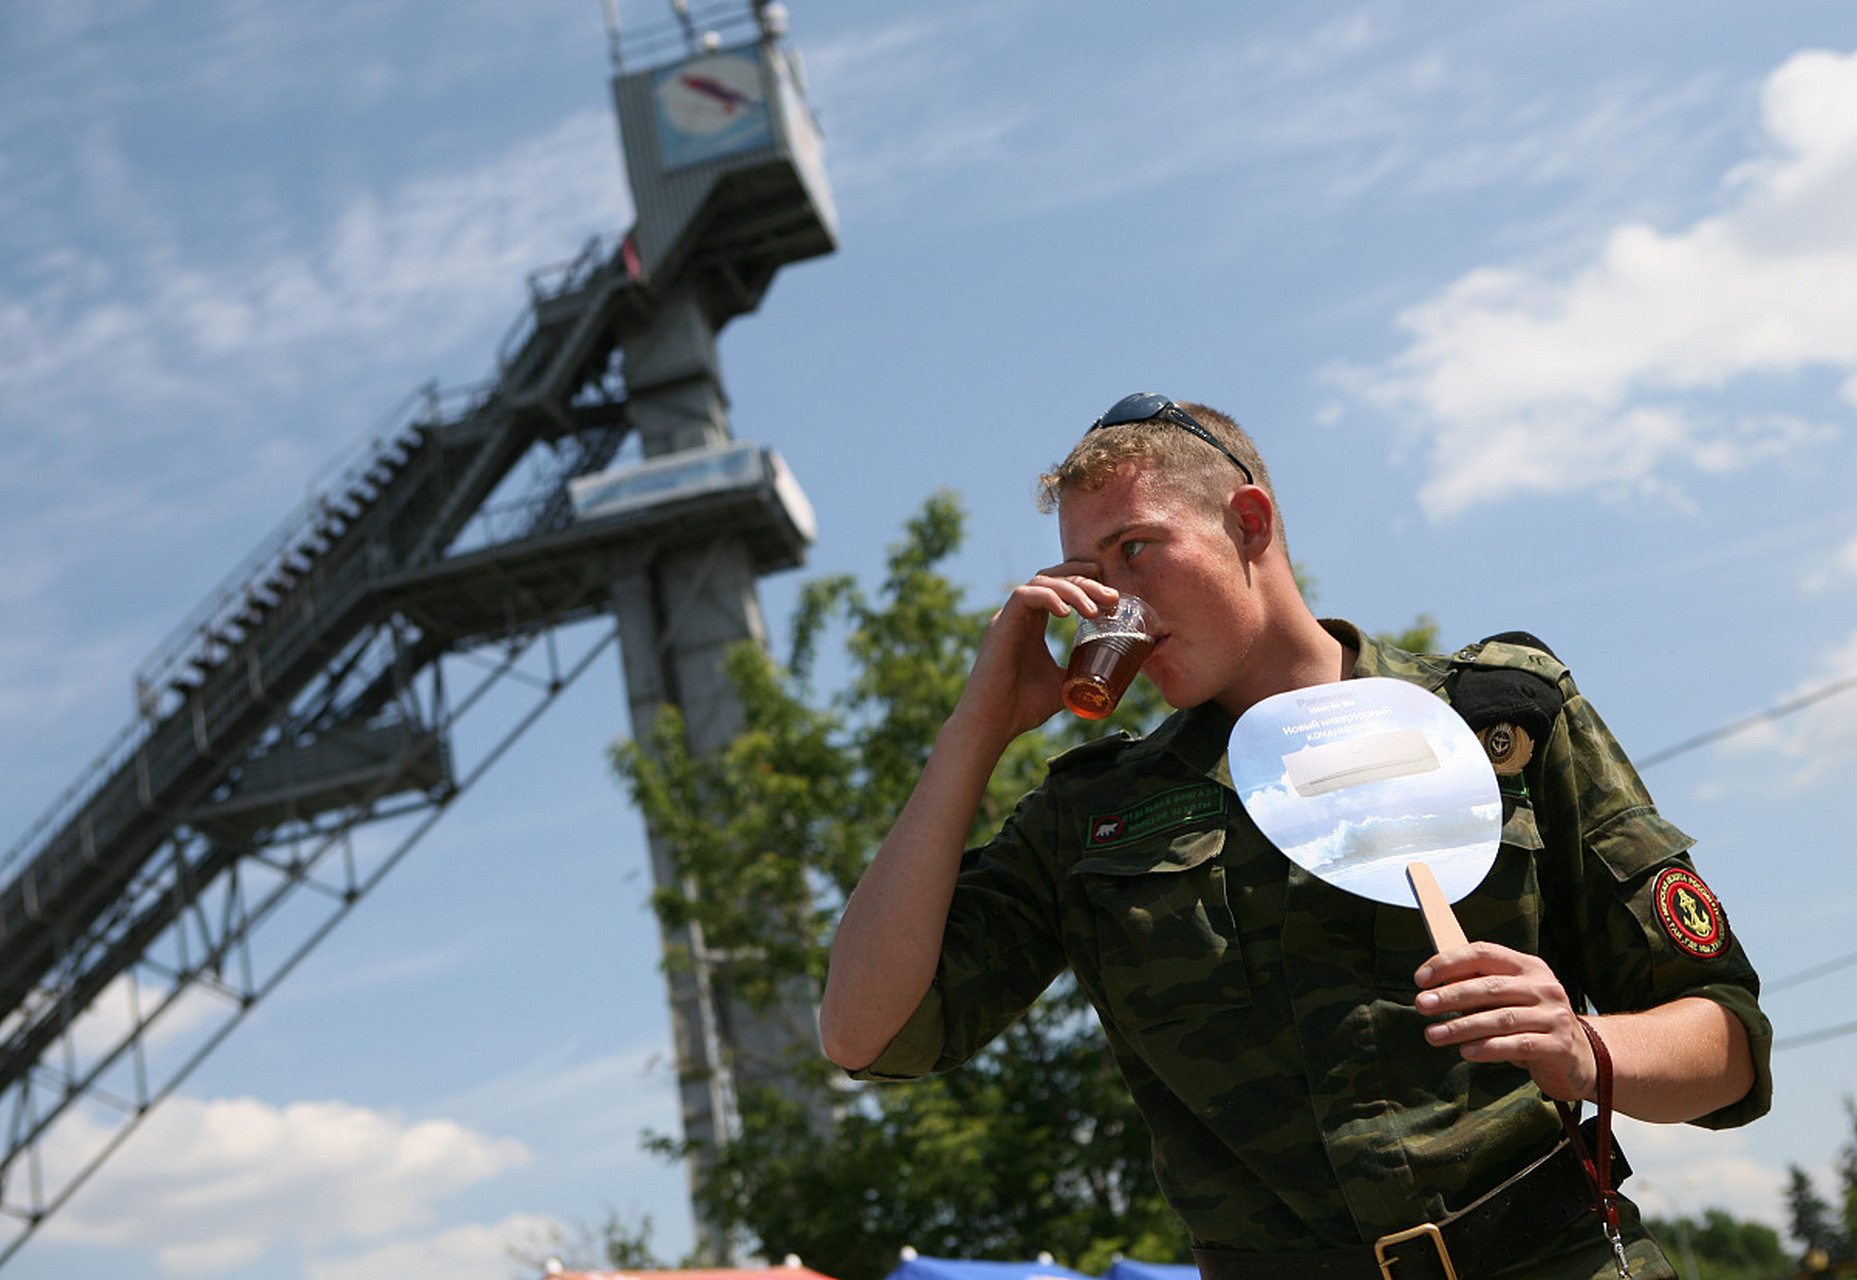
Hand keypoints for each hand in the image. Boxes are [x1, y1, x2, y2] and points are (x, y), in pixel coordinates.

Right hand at [954, 562, 1117, 743]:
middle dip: (1085, 582)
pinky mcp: (999, 626)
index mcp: (1032, 625)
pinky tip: (1065, 613)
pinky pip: (1023, 596)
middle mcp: (1019, 617)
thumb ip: (1080, 673)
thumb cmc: (1022, 708)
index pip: (1056, 586)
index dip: (1082, 579)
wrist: (993, 726)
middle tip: (1111, 597)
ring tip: (1093, 611)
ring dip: (1071, 590)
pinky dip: (1047, 597)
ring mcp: (1007, 619)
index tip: (1109, 590)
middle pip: (1053, 579)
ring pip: (1040, 582)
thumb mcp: (1062, 686)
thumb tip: (1115, 674)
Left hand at [1414, 943, 1596, 1102]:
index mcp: (1528, 967)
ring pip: (1500, 1018)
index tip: (1420, 979)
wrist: (1581, 1059)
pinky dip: (1489, 1048)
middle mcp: (1544, 986)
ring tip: (1434, 1034)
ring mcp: (1554, 1015)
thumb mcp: (1509, 1001)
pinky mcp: (1559, 1044)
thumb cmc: (1532, 1025)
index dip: (1449, 963)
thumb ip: (1479, 992)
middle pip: (1489, 986)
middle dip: (1450, 995)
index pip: (1483, 953)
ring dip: (1462, 1027)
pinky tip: (1466, 1052)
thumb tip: (1434, 990)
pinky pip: (1518, 1045)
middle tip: (1421, 1005)